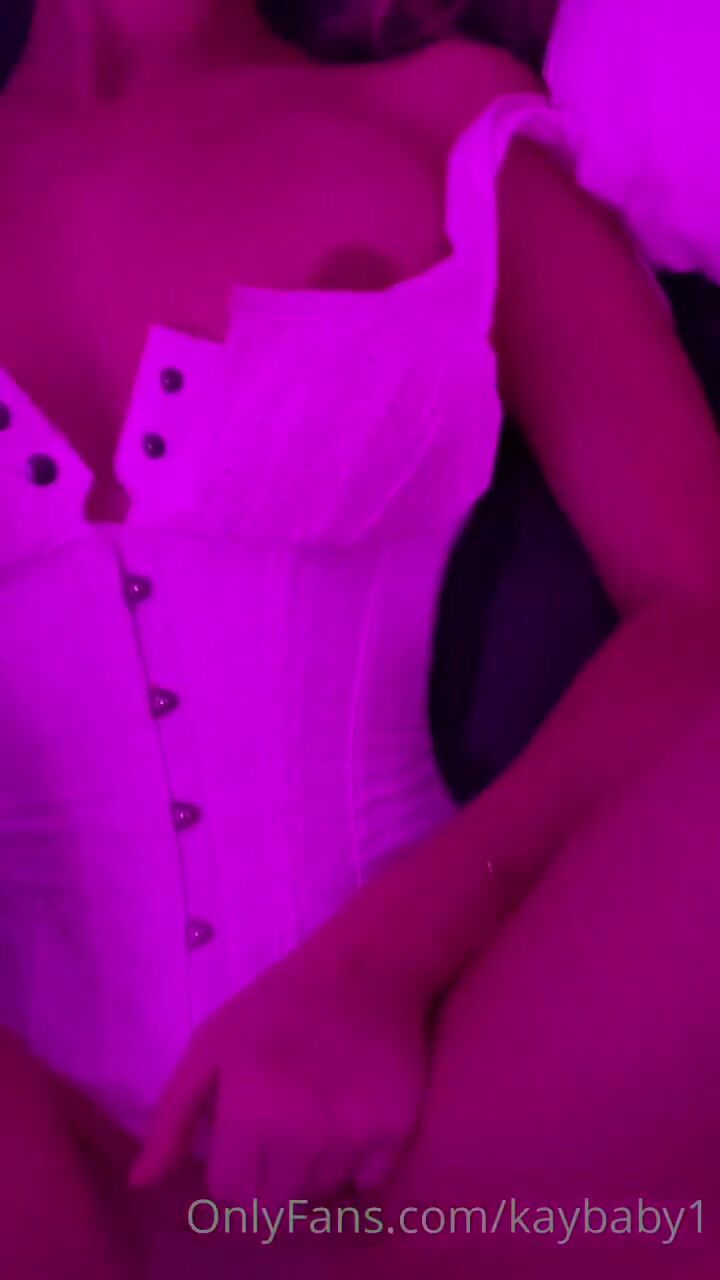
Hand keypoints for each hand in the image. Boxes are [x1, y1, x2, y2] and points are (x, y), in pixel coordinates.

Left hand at [129, 925, 428, 1205]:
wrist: (365, 969)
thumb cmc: (276, 1005)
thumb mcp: (210, 1046)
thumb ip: (172, 1119)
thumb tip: (142, 1183)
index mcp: (249, 1115)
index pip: (229, 1193)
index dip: (230, 1164)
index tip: (242, 1132)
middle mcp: (302, 1138)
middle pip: (273, 1201)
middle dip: (268, 1171)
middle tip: (278, 1123)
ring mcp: (353, 1138)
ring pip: (318, 1191)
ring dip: (310, 1165)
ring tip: (314, 1111)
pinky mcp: (396, 1132)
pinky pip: (367, 1180)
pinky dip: (357, 1160)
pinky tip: (350, 1114)